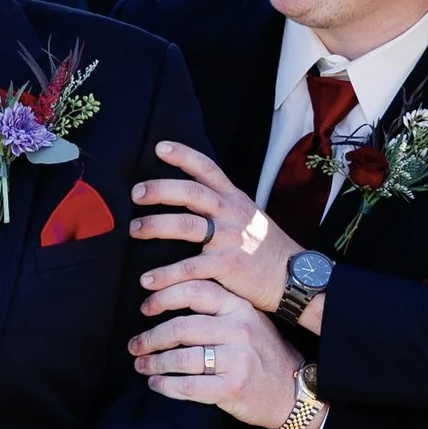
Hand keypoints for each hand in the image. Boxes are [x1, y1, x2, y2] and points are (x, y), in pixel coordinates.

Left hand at [130, 279, 307, 427]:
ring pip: (181, 358)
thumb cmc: (264, 355)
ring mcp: (237, 360)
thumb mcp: (250, 321)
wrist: (293, 392)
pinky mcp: (232, 388)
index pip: (195, 291)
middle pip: (180, 327)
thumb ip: (219, 309)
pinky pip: (187, 386)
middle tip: (135, 345)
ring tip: (142, 365)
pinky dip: (166, 385)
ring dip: (154, 363)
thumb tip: (171, 300)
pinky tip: (157, 384)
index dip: (163, 297)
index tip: (145, 307)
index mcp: (240, 308)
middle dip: (151, 337)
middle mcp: (239, 330)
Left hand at [133, 142, 298, 313]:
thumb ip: (223, 205)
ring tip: (133, 229)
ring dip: (153, 226)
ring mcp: (230, 238)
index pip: (207, 169)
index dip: (183, 155)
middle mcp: (232, 213)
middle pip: (190, 192)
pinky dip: (165, 275)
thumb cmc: (266, 249)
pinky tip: (147, 281)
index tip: (159, 147)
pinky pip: (189, 267)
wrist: (294, 278)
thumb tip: (189, 197)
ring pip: (184, 225)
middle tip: (135, 194)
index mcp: (235, 199)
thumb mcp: (249, 217)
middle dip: (159, 189)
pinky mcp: (227, 265)